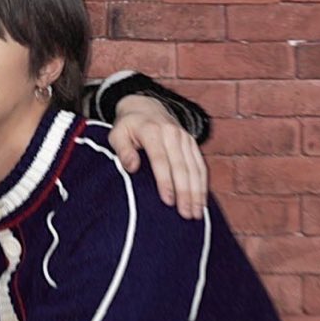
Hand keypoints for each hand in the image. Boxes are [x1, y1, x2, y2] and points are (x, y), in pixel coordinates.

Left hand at [109, 95, 206, 219]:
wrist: (146, 106)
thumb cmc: (128, 126)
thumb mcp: (117, 134)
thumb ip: (123, 150)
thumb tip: (132, 167)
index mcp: (152, 131)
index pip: (161, 160)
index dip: (165, 181)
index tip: (168, 201)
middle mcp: (172, 134)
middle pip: (182, 166)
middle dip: (186, 192)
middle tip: (186, 214)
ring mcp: (184, 138)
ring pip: (195, 167)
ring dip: (197, 191)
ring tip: (197, 213)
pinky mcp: (192, 143)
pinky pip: (200, 164)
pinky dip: (203, 183)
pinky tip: (202, 200)